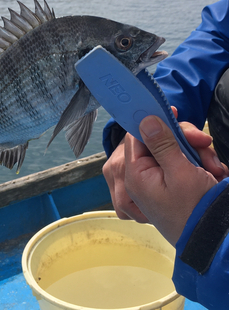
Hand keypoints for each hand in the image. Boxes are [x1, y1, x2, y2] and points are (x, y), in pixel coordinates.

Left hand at [102, 108, 227, 223]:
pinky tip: (213, 173)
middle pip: (159, 141)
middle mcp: (145, 176)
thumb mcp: (180, 172)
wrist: (215, 239)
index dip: (154, 122)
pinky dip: (201, 164)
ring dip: (198, 153)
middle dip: (184, 139)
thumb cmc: (195, 209)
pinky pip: (186, 163)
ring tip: (213, 168)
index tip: (173, 113)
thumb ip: (161, 144)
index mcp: (137, 174)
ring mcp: (161, 180)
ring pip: (176, 150)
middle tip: (204, 142)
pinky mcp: (176, 183)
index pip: (136, 137)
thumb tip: (145, 120)